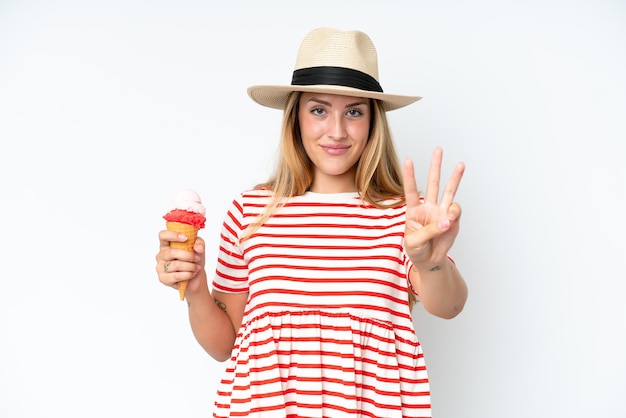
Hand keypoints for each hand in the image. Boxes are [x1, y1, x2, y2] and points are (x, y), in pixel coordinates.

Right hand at [155, 231, 206, 293]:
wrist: (195, 278)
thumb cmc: (193, 260)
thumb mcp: (199, 248)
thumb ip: (199, 243)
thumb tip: (198, 248)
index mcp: (167, 245)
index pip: (163, 235)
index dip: (172, 235)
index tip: (186, 238)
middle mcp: (161, 255)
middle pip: (172, 252)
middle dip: (188, 256)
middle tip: (197, 258)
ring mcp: (160, 267)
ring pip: (176, 265)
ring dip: (190, 266)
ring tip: (197, 268)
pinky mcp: (163, 278)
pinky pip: (176, 276)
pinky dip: (187, 275)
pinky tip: (192, 274)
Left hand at [403, 147, 464, 267]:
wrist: (429, 261)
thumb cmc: (416, 250)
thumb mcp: (414, 241)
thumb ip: (429, 230)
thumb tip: (446, 220)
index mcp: (413, 210)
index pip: (411, 190)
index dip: (410, 175)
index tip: (408, 159)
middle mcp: (428, 207)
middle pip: (432, 183)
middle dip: (435, 166)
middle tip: (438, 149)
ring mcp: (441, 212)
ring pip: (448, 191)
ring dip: (455, 177)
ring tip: (460, 164)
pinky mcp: (452, 219)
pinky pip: (455, 211)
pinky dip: (453, 214)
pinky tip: (449, 221)